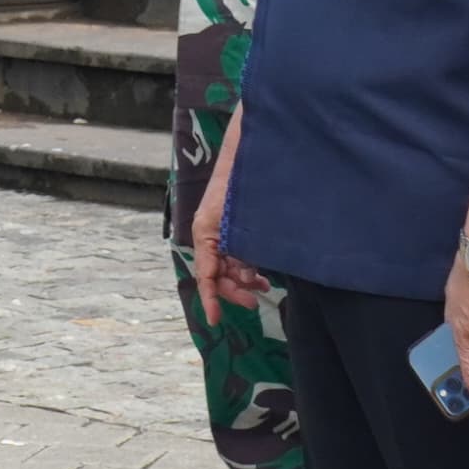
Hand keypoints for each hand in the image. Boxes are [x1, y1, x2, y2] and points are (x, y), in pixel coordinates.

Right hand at [189, 133, 265, 312]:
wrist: (248, 149)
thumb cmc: (242, 180)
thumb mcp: (242, 222)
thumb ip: (243, 250)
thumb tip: (247, 277)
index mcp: (205, 232)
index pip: (205, 274)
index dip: (211, 299)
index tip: (216, 319)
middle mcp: (208, 234)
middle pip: (216, 274)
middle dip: (234, 290)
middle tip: (256, 299)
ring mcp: (219, 230)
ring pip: (226, 265)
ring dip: (242, 279)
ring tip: (263, 284)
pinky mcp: (229, 226)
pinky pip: (233, 253)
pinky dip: (246, 265)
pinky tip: (261, 271)